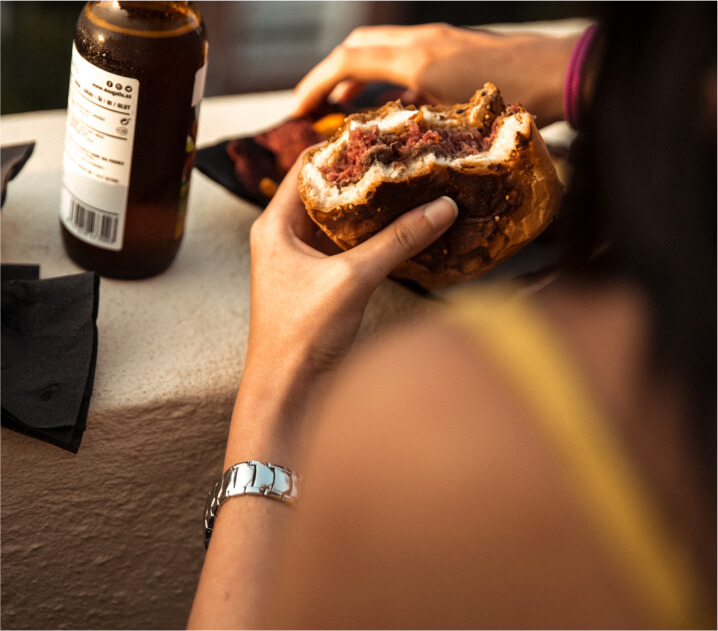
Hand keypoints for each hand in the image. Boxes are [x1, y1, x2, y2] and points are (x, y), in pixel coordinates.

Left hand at [224, 156, 457, 467]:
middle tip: (404, 159)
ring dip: (370, 207)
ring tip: (409, 186)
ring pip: (339, 220)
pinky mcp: (320, 281)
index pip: (307, 166)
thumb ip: (397, 240)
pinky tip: (401, 228)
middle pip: (325, 190)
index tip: (383, 135)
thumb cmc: (302, 333)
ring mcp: (302, 260)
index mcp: (275, 225)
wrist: (288, 390)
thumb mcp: (352, 279)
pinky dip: (371, 235)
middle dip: (363, 176)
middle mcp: (284, 237)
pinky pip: (347, 246)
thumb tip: (442, 207)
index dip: (343, 147)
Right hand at [291, 23, 579, 125]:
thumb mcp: (460, 121)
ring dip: (357, 75)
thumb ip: (420, 128)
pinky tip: (390, 104)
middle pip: (359, 47)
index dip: (317, 82)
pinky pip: (405, 57)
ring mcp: (439, 42)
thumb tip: (391, 148)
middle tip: (315, 105)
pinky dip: (386, 77)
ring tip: (343, 107)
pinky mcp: (453, 49)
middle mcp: (423, 43)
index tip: (298, 107)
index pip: (349, 60)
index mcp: (417, 58)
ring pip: (381, 50)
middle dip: (330, 75)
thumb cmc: (520, 96)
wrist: (561, 73)